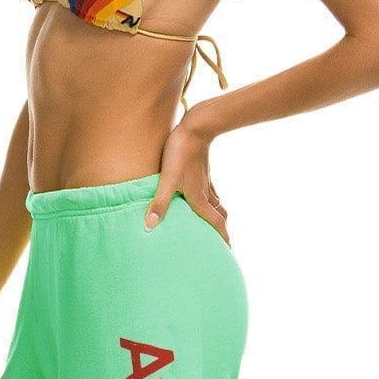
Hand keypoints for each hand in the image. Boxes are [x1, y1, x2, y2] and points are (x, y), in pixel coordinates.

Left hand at [144, 110, 230, 245]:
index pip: (216, 223)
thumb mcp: (167, 180)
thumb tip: (150, 227)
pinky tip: (202, 197)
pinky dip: (211, 201)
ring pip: (215, 204)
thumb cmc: (180, 154)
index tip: (228, 251)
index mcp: (200, 199)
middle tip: (221, 242)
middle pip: (219, 216)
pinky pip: (210, 191)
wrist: (196, 127)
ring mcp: (206, 181)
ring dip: (216, 216)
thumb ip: (159, 204)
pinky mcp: (203, 171)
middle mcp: (206, 193)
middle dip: (221, 230)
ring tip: (211, 224)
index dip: (222, 238)